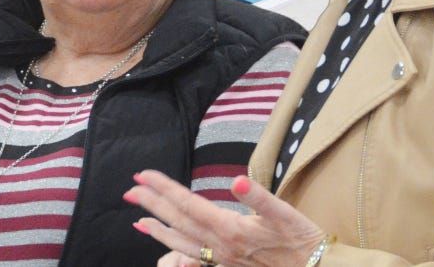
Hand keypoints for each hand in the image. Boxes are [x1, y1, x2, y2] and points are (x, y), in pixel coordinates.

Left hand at [125, 170, 323, 266]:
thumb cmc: (302, 242)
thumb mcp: (285, 215)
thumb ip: (260, 198)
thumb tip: (238, 181)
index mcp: (230, 229)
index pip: (187, 203)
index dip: (163, 188)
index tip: (143, 175)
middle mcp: (220, 246)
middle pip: (178, 221)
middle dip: (152, 204)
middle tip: (130, 189)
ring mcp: (222, 260)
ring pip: (181, 244)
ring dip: (158, 229)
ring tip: (137, 220)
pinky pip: (193, 258)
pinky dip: (175, 250)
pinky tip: (167, 249)